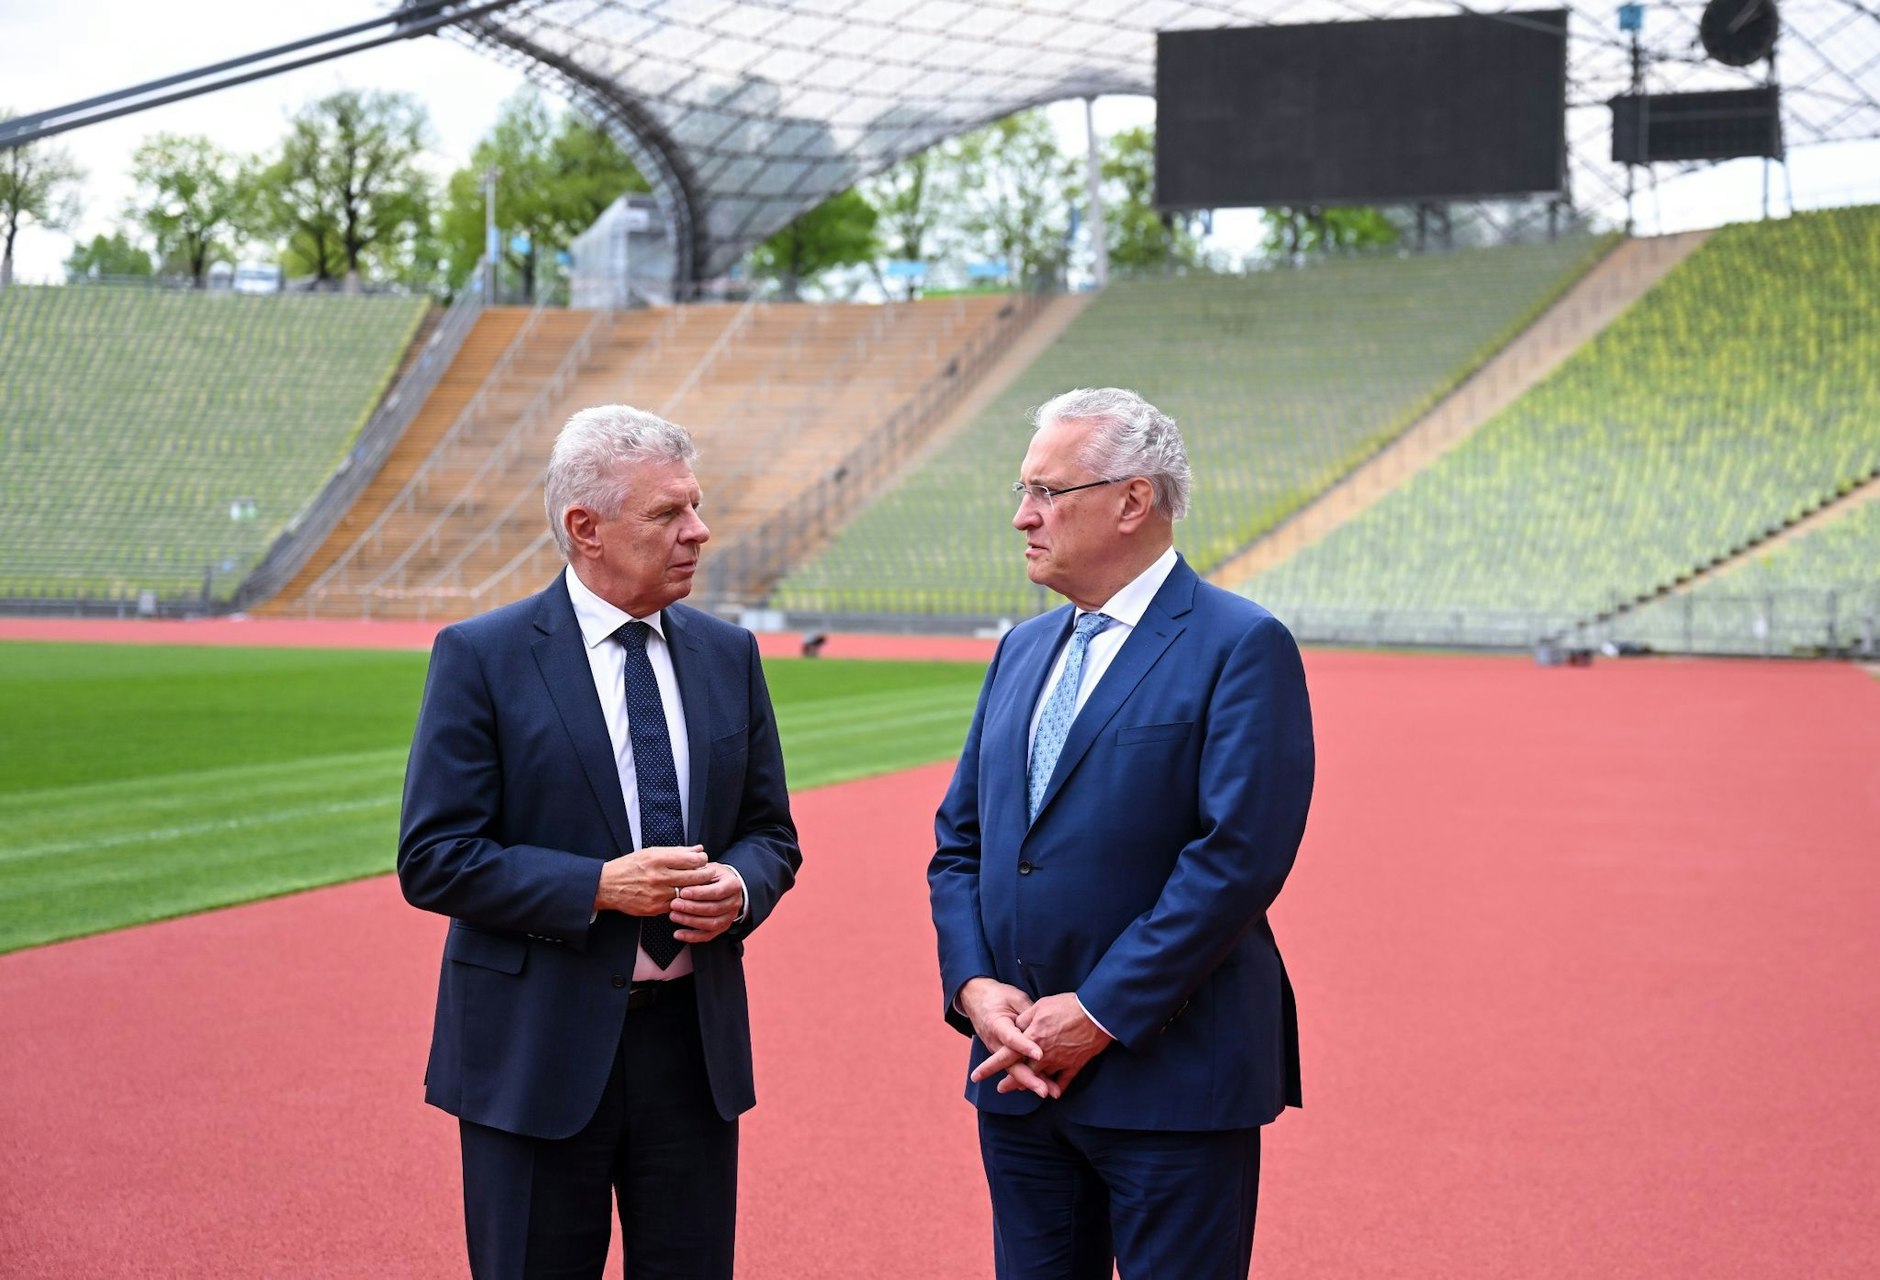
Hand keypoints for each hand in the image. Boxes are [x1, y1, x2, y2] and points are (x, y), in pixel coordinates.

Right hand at [594, 845, 712, 915]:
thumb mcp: (651, 852)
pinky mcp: (654, 909)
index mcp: (658, 859)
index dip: (702, 860)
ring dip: (697, 890)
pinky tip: (686, 896)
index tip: (703, 860)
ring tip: (700, 885)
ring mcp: (657, 894)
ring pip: (687, 893)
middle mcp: (658, 877)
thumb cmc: (630, 866)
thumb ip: (677, 851)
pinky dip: (684, 901)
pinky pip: (677, 905)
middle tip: (710, 873)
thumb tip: (699, 849)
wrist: (606, 886)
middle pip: (694, 877)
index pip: (691, 860)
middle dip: (706, 875)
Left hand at [671, 862, 742, 942]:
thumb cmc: (713, 876)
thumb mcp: (709, 869)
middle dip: (691, 908)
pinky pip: (707, 936)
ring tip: (674, 915)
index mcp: (733, 885)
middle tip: (674, 904)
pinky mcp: (722, 928)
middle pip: (713, 909)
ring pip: (711, 924)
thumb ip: (698, 874)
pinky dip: (691, 936)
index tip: (683, 892)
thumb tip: (681, 881)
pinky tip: (678, 934)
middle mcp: (735, 902)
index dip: (699, 893)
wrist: (724, 885)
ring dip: (690, 921)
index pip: (717, 892)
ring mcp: (729, 917)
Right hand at [959, 978, 1057, 1099]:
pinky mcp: (1002, 1055)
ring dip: (1031, 1082)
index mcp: (997, 1024)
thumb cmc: (998, 997)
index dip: (1025, 1047)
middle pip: (1011, 1064)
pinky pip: (1016, 1068)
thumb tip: (1046, 1025)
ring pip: (1015, 1070)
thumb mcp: (1014, 998)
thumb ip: (1029, 1013)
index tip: (1039, 1055)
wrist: (976, 999)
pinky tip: (1044, 1086)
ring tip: (1048, 1092)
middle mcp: (995, 1042)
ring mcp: (997, 1051)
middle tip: (1044, 1090)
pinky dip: (1029, 1078)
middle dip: (1028, 1079)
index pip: (1012, 1038)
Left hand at [998, 994, 1111, 1094]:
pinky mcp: (1075, 1064)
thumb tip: (1015, 1028)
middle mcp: (1043, 1054)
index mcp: (1032, 1038)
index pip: (1005, 1056)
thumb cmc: (1068, 1005)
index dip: (989, 1067)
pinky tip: (1053, 1092)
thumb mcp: (1040, 1006)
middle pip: (1022, 1073)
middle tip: (1001, 1089)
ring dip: (1030, 1084)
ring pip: (1040, 1078)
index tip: (976, 1076)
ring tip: (1021, 1088)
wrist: (1097, 1013)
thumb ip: (1024, 1020)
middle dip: (1010, 1082)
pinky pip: (1064, 1080)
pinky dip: (1057, 1087)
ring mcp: (1060, 1061)